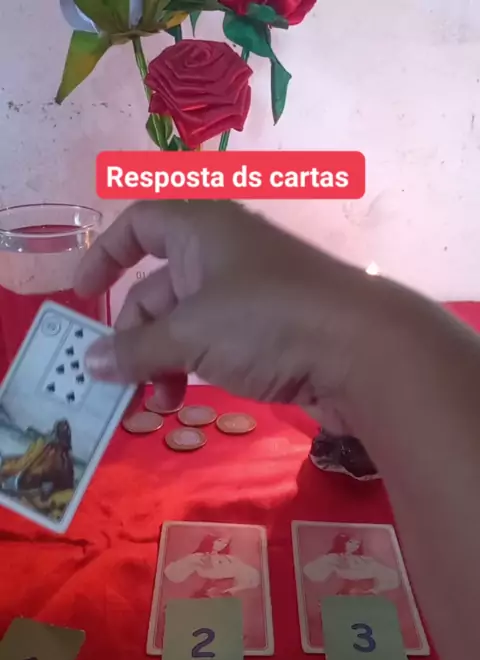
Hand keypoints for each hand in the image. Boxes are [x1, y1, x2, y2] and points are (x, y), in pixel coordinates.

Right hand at [74, 201, 404, 429]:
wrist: (362, 350)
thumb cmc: (267, 321)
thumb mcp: (190, 333)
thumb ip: (136, 348)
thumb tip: (91, 362)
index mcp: (201, 228)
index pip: (139, 224)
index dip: (105, 255)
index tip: (81, 297)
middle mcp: (222, 254)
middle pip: (157, 287)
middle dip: (134, 335)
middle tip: (120, 380)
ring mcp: (247, 295)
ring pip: (185, 323)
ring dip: (161, 361)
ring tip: (156, 403)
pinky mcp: (268, 332)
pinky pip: (213, 344)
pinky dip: (191, 368)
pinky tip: (184, 400)